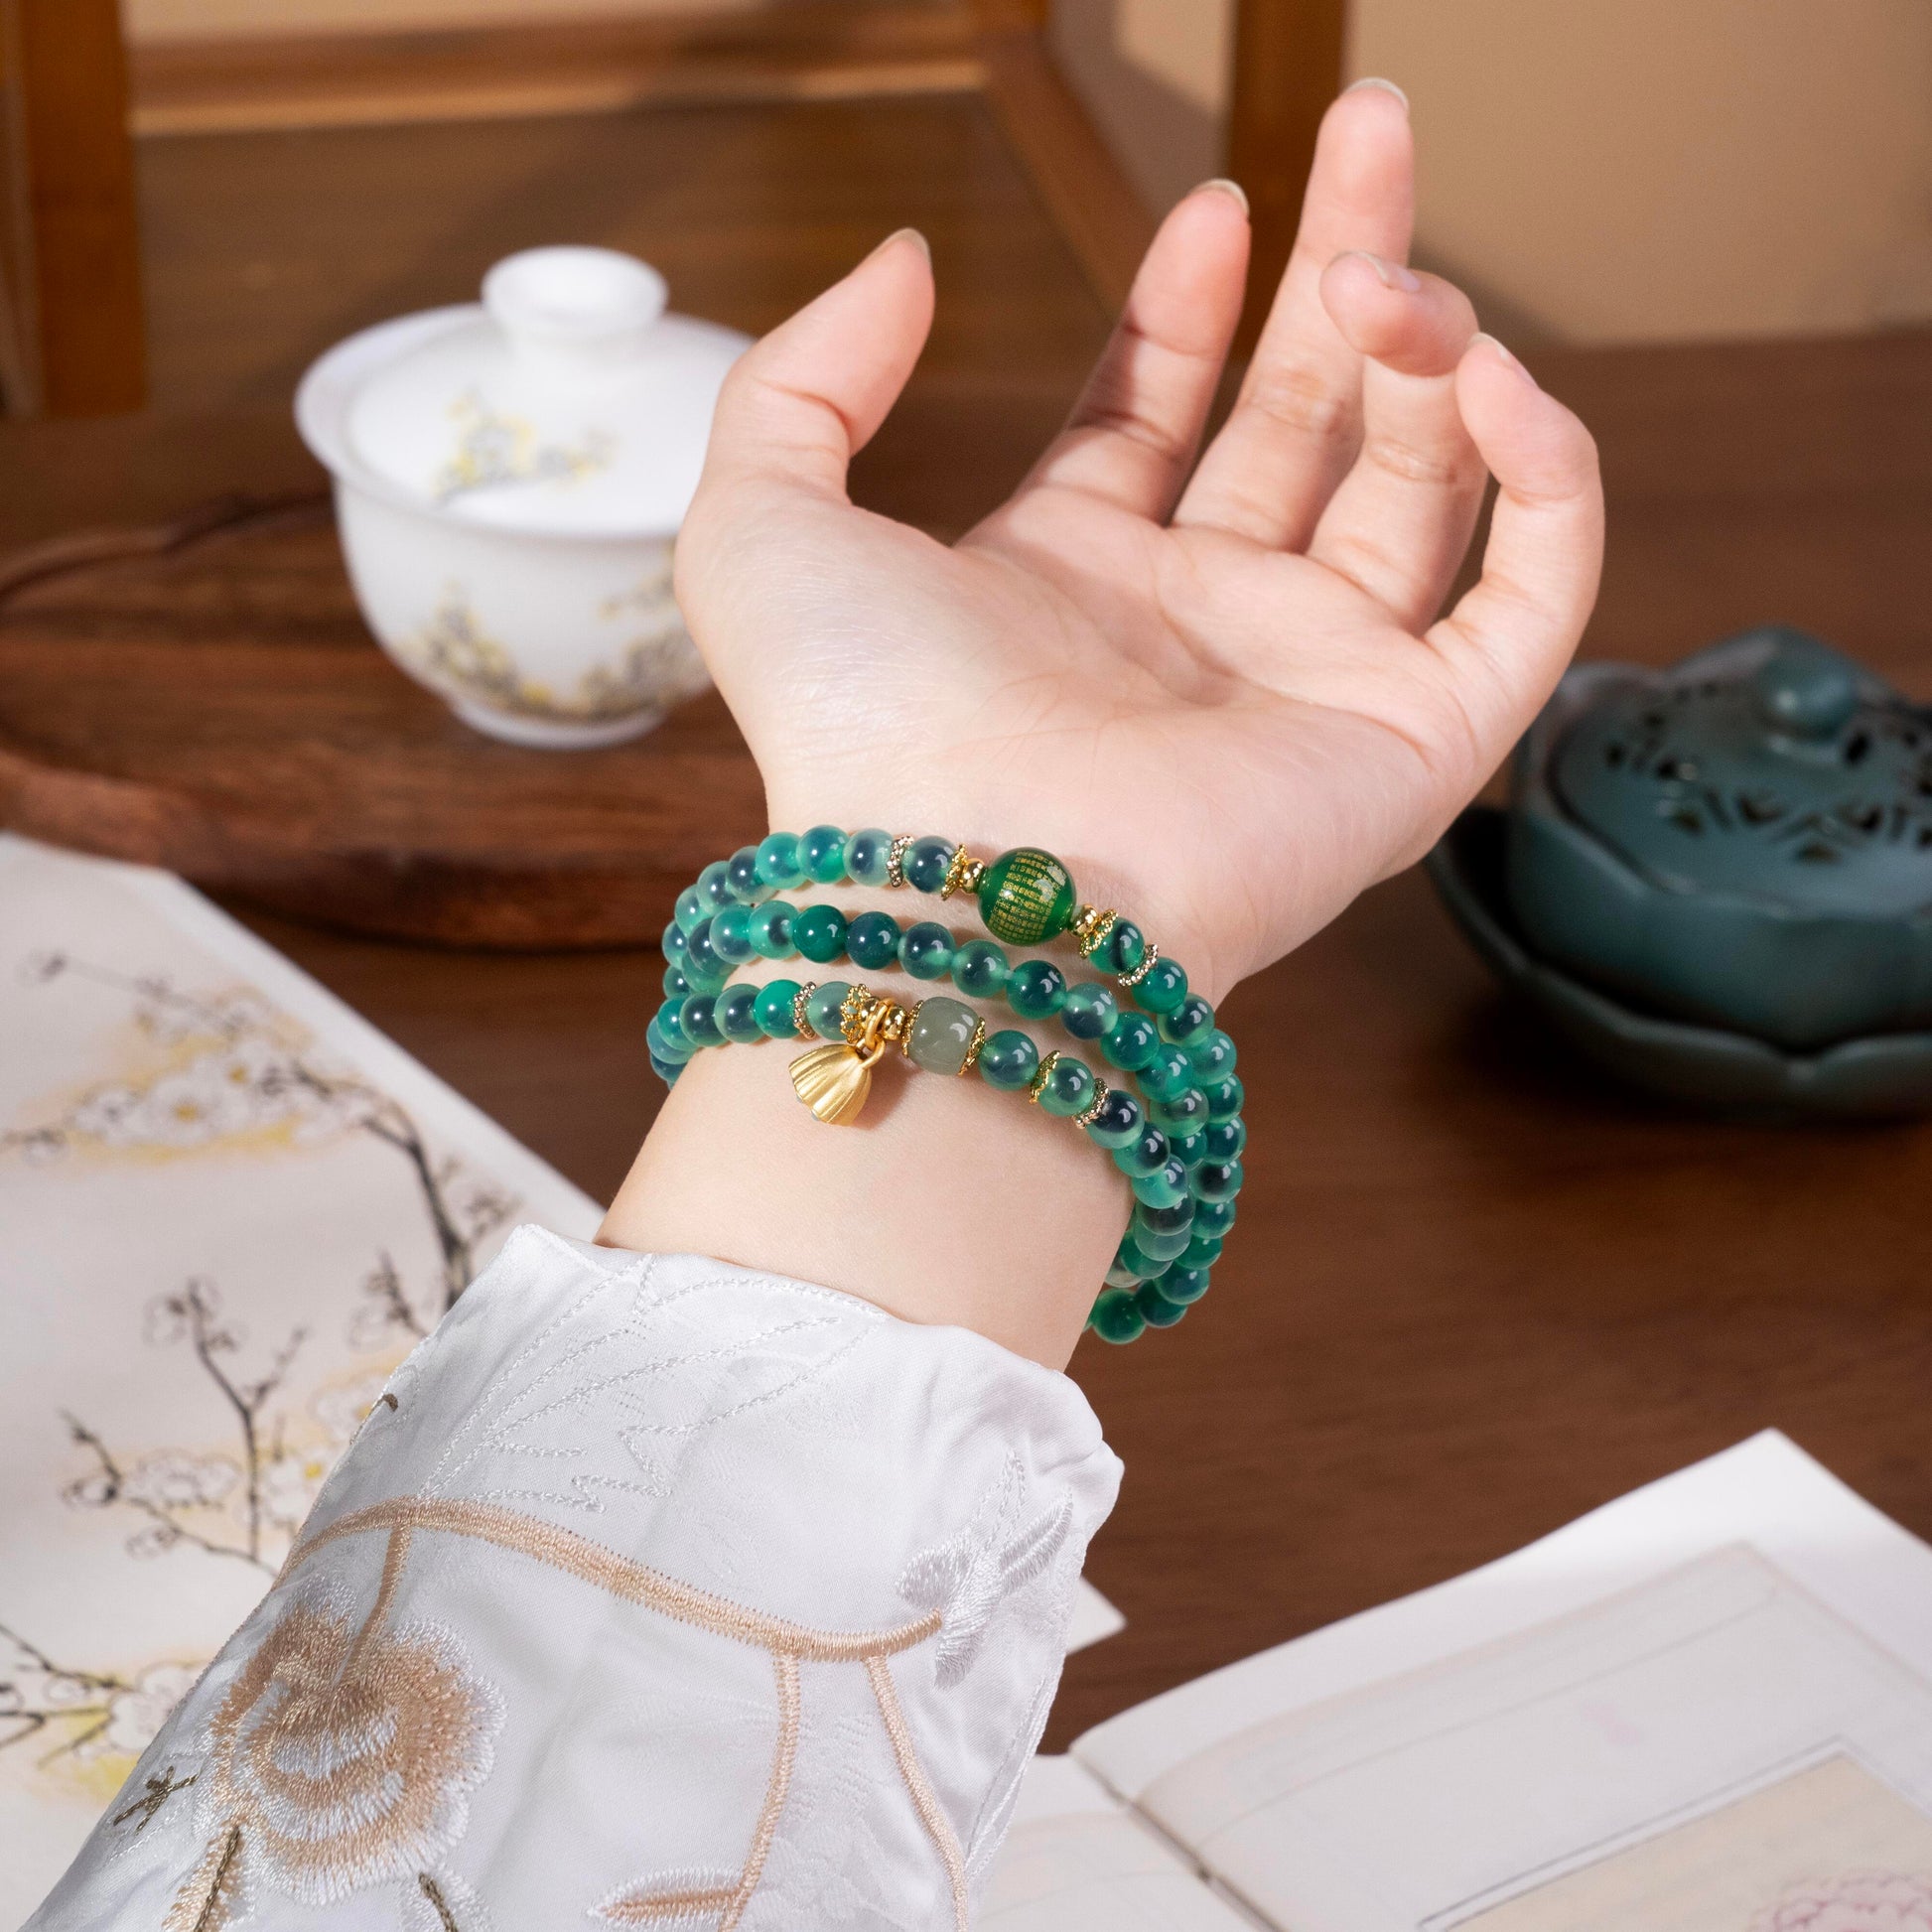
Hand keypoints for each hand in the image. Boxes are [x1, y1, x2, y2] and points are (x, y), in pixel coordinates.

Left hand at [676, 80, 1602, 1001]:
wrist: (965, 889)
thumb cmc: (860, 728)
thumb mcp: (763, 519)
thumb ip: (808, 375)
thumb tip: (902, 256)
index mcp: (1066, 577)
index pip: (1158, 416)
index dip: (1188, 308)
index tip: (1213, 208)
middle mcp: (1197, 627)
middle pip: (1306, 420)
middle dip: (1344, 269)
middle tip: (1373, 126)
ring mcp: (1312, 682)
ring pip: (1422, 485)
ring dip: (1429, 353)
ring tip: (1396, 284)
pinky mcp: (1413, 743)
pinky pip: (1530, 597)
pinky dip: (1545, 480)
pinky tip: (1490, 382)